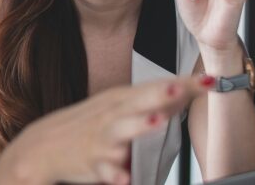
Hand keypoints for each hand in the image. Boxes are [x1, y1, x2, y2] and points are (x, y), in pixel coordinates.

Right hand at [0, 76, 213, 184]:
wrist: (44, 146)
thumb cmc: (87, 125)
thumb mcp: (116, 107)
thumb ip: (151, 102)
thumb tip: (188, 91)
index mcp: (121, 99)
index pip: (156, 87)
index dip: (184, 84)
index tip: (211, 79)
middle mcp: (111, 114)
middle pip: (138, 101)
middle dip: (159, 93)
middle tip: (180, 87)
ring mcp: (101, 139)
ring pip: (121, 131)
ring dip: (139, 125)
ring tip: (157, 121)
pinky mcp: (92, 163)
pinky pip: (104, 170)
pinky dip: (114, 174)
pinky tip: (123, 177)